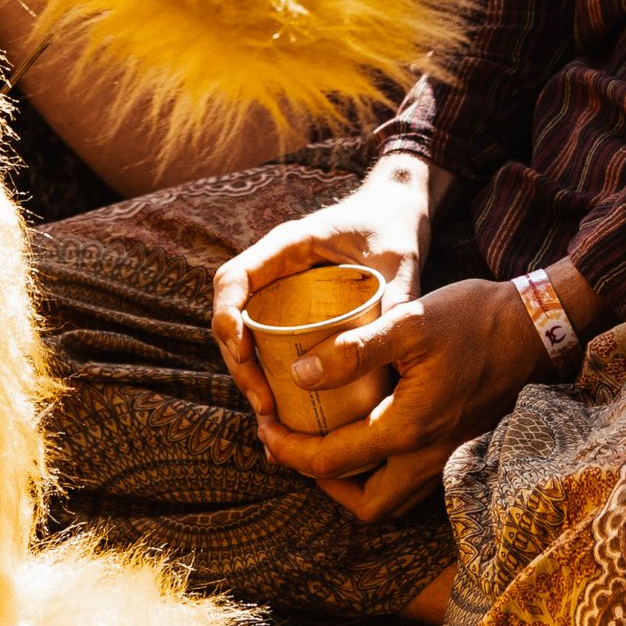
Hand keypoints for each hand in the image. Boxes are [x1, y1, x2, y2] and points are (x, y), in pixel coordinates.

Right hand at [211, 160, 433, 427]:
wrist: (396, 213)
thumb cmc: (393, 228)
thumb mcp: (397, 262)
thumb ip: (396, 302)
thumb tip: (392, 356)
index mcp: (286, 246)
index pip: (234, 277)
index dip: (227, 314)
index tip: (242, 352)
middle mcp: (273, 267)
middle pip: (233, 314)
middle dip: (238, 361)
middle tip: (262, 403)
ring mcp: (279, 289)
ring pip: (244, 333)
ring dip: (247, 372)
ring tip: (270, 413)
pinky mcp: (292, 308)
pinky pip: (265, 339)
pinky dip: (265, 370)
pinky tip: (281, 405)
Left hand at [253, 276, 549, 521]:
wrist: (536, 327)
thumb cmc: (472, 319)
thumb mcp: (408, 323)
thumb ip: (354, 352)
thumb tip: (300, 374)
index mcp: (408, 429)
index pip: (332, 462)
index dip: (289, 450)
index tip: (263, 426)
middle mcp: (429, 458)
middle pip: (364, 505)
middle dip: (319, 481)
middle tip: (290, 444)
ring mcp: (447, 458)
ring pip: (390, 499)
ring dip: (350, 482)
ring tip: (319, 441)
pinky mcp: (458, 449)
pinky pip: (410, 481)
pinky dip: (378, 471)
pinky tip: (362, 431)